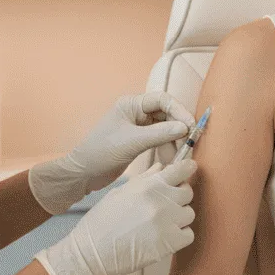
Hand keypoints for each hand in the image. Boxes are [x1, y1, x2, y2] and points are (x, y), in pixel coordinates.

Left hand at [28, 92, 193, 214]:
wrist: (83, 174)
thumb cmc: (101, 153)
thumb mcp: (132, 142)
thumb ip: (160, 134)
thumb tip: (185, 128)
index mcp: (131, 104)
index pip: (163, 100)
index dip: (179, 111)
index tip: (191, 127)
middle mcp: (136, 112)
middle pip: (166, 115)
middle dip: (178, 129)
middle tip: (189, 145)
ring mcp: (138, 127)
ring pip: (165, 129)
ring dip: (173, 142)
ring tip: (178, 157)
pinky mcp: (138, 141)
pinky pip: (159, 140)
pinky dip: (166, 149)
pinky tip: (169, 161)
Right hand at [34, 160, 196, 274]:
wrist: (91, 252)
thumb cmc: (101, 221)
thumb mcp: (120, 192)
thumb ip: (145, 178)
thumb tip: (162, 167)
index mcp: (149, 186)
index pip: (182, 169)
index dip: (187, 168)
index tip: (188, 169)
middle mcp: (161, 201)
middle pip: (188, 192)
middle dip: (179, 196)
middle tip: (165, 204)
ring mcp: (167, 223)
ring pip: (189, 214)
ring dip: (179, 217)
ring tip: (161, 223)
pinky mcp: (169, 244)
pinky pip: (188, 234)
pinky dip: (180, 235)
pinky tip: (164, 236)